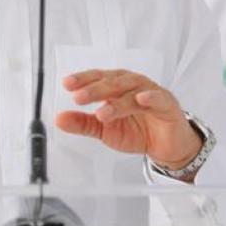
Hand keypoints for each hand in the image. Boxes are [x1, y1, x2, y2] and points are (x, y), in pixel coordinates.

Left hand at [56, 69, 201, 171]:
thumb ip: (83, 123)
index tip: (67, 84)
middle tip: (79, 97)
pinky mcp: (168, 105)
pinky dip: (151, 97)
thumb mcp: (104, 129)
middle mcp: (132, 85)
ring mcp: (151, 93)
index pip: (97, 78)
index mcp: (116, 86)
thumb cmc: (137, 131)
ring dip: (117, 101)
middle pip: (113, 83)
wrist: (165, 147)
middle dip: (95, 89)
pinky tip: (141, 99)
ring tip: (102, 112)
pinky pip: (159, 98)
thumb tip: (58, 119)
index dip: (83, 79)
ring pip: (132, 92)